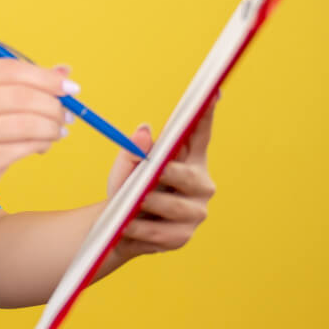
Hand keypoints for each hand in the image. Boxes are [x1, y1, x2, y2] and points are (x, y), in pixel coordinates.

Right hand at [0, 60, 78, 215]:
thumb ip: (25, 85)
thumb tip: (65, 71)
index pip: (11, 70)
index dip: (46, 76)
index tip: (71, 87)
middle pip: (21, 96)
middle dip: (53, 105)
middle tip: (68, 114)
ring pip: (28, 123)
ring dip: (52, 127)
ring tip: (58, 131)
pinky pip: (26, 147)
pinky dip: (43, 144)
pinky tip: (44, 145)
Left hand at [104, 91, 219, 259]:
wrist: (116, 228)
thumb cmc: (125, 190)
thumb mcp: (125, 168)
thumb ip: (133, 151)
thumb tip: (144, 131)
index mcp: (188, 160)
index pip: (199, 135)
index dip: (206, 114)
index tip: (212, 92)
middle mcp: (199, 184)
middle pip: (189, 176)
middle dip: (170, 175)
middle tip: (153, 175)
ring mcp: (195, 212)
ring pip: (176, 207)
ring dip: (152, 206)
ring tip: (134, 204)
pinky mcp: (183, 236)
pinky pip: (164, 233)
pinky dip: (143, 229)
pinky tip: (129, 227)